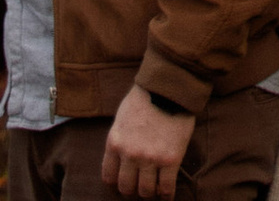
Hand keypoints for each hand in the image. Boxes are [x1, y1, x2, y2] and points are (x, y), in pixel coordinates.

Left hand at [102, 81, 194, 198]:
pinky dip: (166, 195)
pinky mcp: (170, 160)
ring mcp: (150, 158)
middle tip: (139, 185)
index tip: (123, 183)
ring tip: (154, 187)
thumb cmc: (144, 99)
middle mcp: (129, 153)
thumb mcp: (121, 118)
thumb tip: (120, 158)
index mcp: (115, 142)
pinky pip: (166, 188)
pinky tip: (166, 193)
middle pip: (126, 188)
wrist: (168, 88)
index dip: (115, 183)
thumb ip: (119, 139)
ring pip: (145, 191)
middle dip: (133, 188)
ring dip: (149, 191)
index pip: (108, 176)